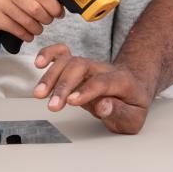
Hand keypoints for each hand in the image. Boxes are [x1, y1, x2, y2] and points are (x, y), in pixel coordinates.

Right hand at [0, 0, 63, 42]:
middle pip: (36, 9)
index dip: (54, 6)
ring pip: (27, 21)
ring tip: (37, 29)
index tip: (59, 13)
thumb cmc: (4, 1)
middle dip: (46, 19)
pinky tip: (28, 35)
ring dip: (36, 29)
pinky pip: (17, 29)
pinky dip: (26, 35)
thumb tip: (60, 2)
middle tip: (47, 22)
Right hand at [33, 43, 152, 133]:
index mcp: (122, 81)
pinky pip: (63, 53)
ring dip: (51, 76)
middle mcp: (103, 69)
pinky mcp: (77, 66)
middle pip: (81, 68)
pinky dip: (49, 54)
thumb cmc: (131, 105)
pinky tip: (39, 63)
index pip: (103, 82)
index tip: (71, 102)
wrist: (133, 87)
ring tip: (39, 93)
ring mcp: (89, 66)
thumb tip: (104, 106)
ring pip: (68, 61)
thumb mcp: (134, 117)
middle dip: (64, 85)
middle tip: (53, 105)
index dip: (87, 90)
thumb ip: (121, 112)